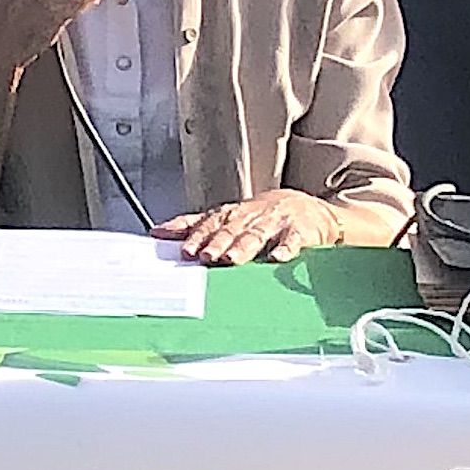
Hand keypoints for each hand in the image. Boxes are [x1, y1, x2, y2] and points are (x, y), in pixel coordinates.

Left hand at [156, 190, 341, 266]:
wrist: (311, 210)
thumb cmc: (264, 218)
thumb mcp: (231, 218)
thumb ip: (198, 226)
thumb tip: (158, 232)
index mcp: (234, 214)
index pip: (210, 222)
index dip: (195, 235)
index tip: (182, 249)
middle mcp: (252, 215)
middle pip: (230, 229)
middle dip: (215, 242)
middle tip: (203, 256)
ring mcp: (276, 222)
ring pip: (257, 234)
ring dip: (243, 247)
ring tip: (231, 259)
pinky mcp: (301, 231)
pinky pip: (292, 240)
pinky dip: (285, 248)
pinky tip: (277, 258)